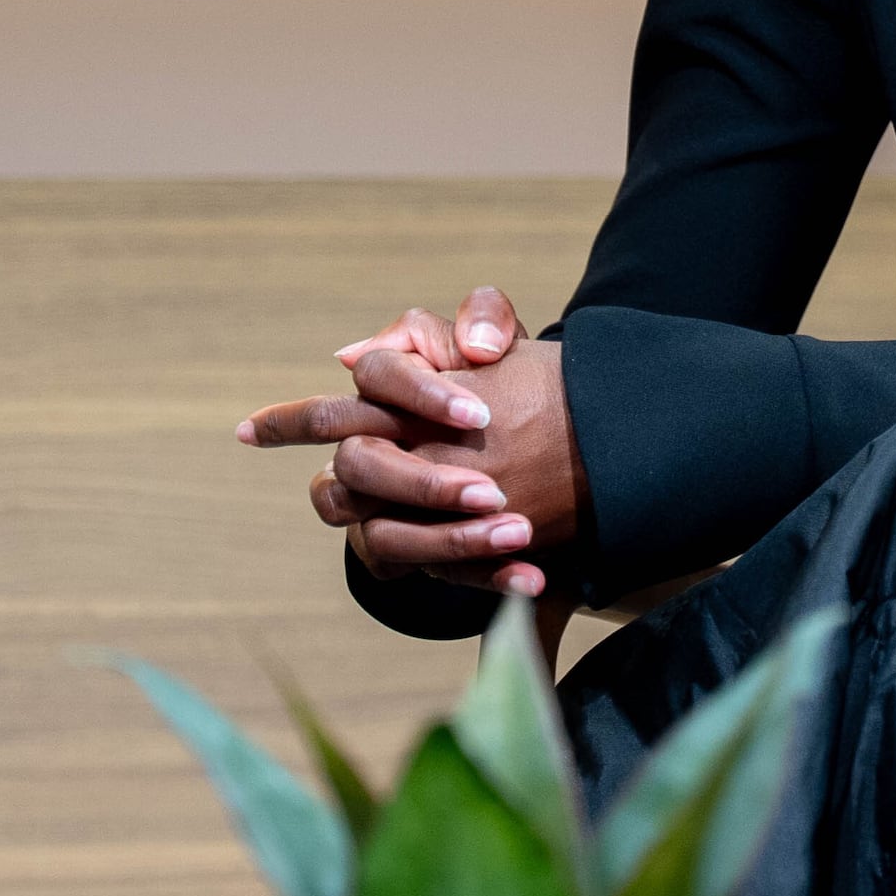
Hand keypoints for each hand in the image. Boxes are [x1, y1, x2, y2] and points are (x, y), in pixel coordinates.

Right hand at [241, 288, 586, 599]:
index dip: (420, 395)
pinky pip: (429, 575)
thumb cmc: (504, 379)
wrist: (536, 439)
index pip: (373, 376)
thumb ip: (488, 318)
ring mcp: (374, 508)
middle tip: (491, 491)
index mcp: (382, 387)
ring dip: (449, 540)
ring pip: (382, 534)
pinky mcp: (403, 552)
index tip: (479, 414)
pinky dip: (483, 577)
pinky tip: (531, 577)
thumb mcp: (504, 340)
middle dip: (423, 482)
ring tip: (519, 533)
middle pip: (359, 464)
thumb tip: (471, 348)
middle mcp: (363, 447)